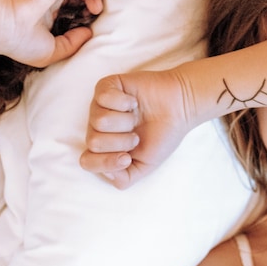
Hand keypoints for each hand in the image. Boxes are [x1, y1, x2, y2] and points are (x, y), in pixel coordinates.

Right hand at [1, 0, 111, 66]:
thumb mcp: (51, 52)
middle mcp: (48, 1)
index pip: (68, 11)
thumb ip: (72, 43)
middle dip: (90, 4)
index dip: (82, 16)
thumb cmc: (23, 42)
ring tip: (98, 7)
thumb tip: (90, 32)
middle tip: (96, 13)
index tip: (88, 25)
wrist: (8, 26)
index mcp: (45, 18)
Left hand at [80, 69, 193, 187]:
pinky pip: (103, 97)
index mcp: (104, 149)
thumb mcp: (145, 167)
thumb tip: (106, 171)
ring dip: (124, 121)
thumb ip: (124, 179)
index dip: (106, 162)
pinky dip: (123, 102)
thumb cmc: (162, 135)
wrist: (179, 107)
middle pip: (93, 142)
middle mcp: (97, 128)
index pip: (87, 161)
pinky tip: (133, 102)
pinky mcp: (106, 87)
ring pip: (98, 121)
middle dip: (120, 142)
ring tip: (136, 118)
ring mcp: (99, 107)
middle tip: (136, 135)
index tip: (127, 158)